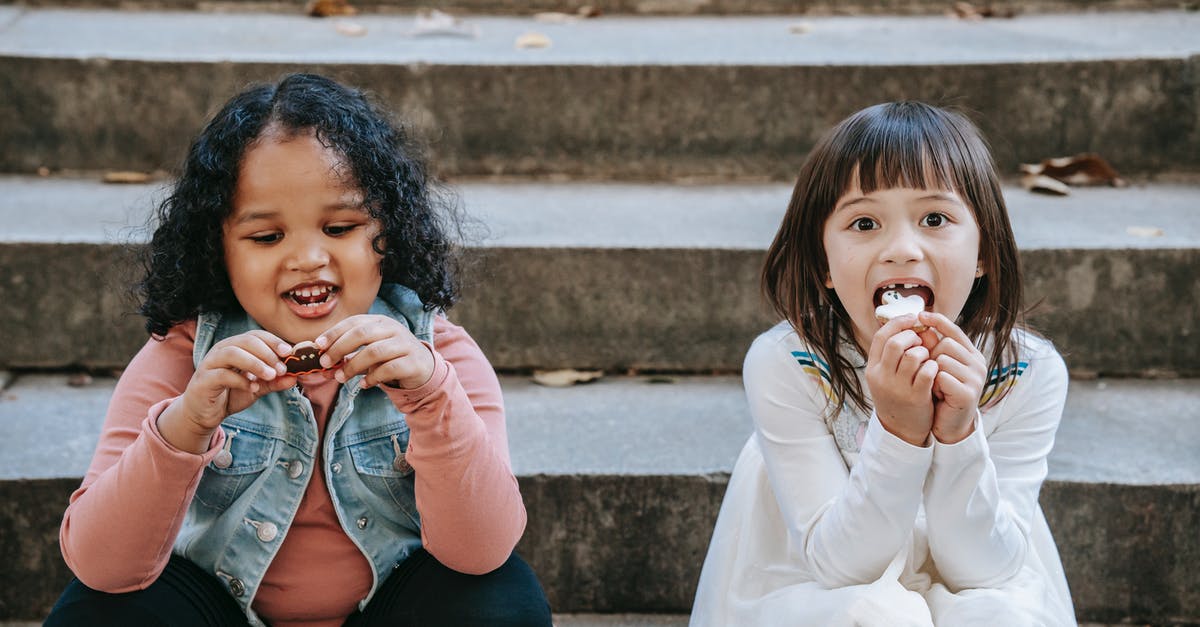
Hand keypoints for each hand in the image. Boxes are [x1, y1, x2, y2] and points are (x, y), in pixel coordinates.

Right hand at [159, 331, 295, 452]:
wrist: (204, 413)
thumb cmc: (231, 394)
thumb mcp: (257, 387)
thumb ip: (274, 382)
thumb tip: (295, 377)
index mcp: (236, 347)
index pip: (256, 335)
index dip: (273, 341)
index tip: (289, 352)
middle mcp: (222, 350)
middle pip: (246, 341)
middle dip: (267, 353)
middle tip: (281, 368)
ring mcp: (211, 363)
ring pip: (232, 353)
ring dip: (255, 363)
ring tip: (270, 375)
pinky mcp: (203, 380)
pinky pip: (222, 375)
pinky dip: (240, 380)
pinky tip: (252, 387)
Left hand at [316, 315, 434, 389]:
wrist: (423, 368)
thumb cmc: (391, 358)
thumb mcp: (370, 353)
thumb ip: (349, 356)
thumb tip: (323, 366)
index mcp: (381, 322)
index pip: (354, 322)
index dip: (335, 332)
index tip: (318, 345)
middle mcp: (393, 329)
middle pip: (362, 334)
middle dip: (340, 348)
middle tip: (325, 363)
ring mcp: (405, 344)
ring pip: (374, 352)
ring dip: (353, 366)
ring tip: (340, 378)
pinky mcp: (413, 362)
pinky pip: (388, 369)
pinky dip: (372, 378)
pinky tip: (363, 385)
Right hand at [865, 314, 937, 445]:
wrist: (901, 430)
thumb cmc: (897, 396)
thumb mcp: (886, 376)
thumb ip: (891, 355)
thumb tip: (909, 325)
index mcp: (872, 369)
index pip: (881, 337)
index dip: (897, 323)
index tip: (912, 319)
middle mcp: (881, 377)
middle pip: (895, 343)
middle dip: (912, 336)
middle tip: (920, 341)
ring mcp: (898, 388)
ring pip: (912, 355)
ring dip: (924, 351)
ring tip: (927, 357)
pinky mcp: (915, 397)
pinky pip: (927, 372)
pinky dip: (933, 365)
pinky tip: (934, 369)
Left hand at [916, 312, 986, 443]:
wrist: (950, 424)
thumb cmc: (943, 393)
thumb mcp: (938, 368)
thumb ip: (933, 349)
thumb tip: (923, 327)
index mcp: (972, 354)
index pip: (955, 331)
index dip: (938, 321)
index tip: (921, 315)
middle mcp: (978, 363)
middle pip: (945, 344)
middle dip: (931, 357)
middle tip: (932, 375)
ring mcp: (976, 378)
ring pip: (942, 360)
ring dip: (932, 373)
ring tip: (936, 386)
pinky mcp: (969, 393)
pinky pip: (941, 377)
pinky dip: (934, 385)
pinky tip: (938, 395)